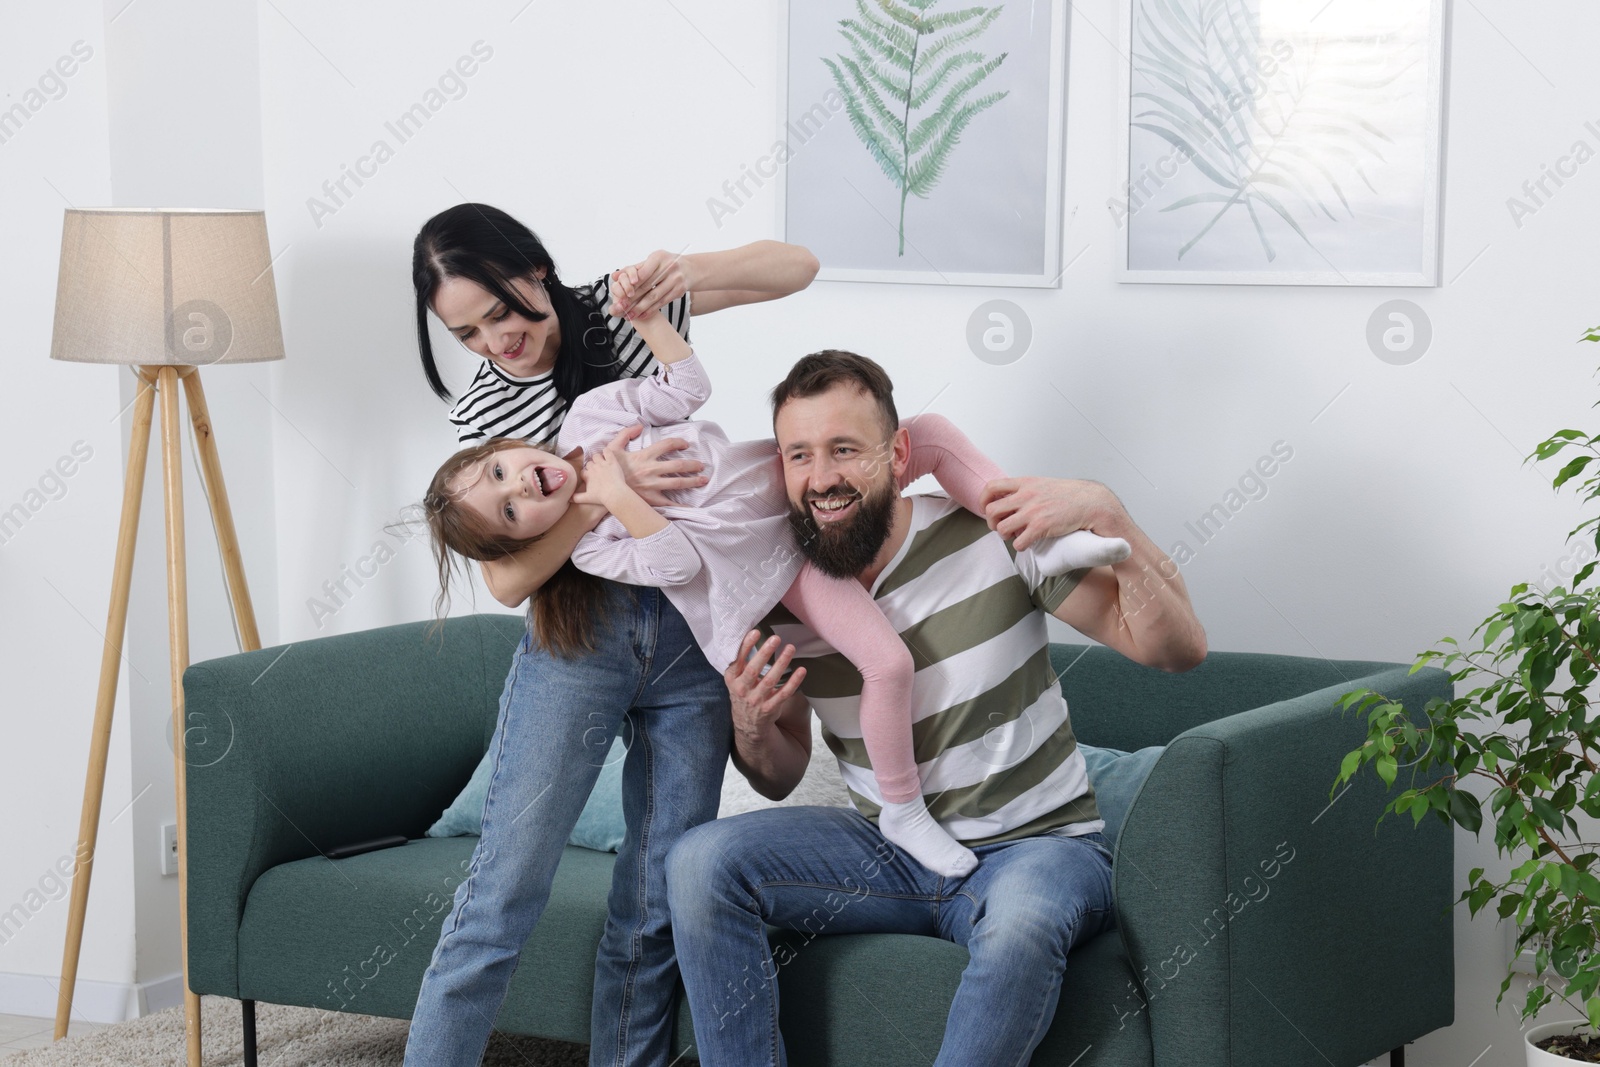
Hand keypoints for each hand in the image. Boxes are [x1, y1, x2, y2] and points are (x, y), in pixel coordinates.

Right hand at [572, 448, 631, 507]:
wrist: (614, 494)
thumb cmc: (601, 497)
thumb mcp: (586, 498)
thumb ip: (576, 498)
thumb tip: (568, 499)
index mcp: (587, 475)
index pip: (583, 471)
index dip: (586, 473)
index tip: (590, 476)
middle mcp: (593, 468)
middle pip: (589, 463)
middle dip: (592, 466)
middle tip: (597, 470)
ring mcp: (602, 464)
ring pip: (596, 456)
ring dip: (598, 458)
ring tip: (602, 462)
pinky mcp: (612, 461)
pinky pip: (607, 452)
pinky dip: (606, 451)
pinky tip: (607, 454)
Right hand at [604, 423, 707, 505]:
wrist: (604, 490)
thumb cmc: (609, 470)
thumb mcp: (612, 448)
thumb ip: (625, 434)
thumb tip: (639, 426)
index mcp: (644, 456)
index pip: (667, 445)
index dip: (679, 442)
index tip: (686, 445)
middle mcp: (651, 470)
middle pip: (678, 465)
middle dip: (692, 464)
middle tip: (702, 465)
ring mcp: (652, 485)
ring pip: (678, 482)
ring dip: (693, 481)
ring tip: (703, 480)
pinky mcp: (651, 499)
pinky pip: (669, 503)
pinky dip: (680, 506)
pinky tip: (691, 506)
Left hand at [611, 250, 693, 318]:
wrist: (690, 269)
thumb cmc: (665, 264)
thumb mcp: (651, 261)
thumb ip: (633, 269)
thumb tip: (614, 276)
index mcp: (659, 257)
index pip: (642, 273)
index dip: (631, 284)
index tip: (621, 294)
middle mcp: (669, 267)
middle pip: (647, 286)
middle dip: (632, 298)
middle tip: (621, 307)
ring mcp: (676, 279)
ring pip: (654, 296)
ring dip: (640, 308)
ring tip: (629, 315)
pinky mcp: (679, 290)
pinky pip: (662, 302)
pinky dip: (651, 310)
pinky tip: (642, 315)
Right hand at [725, 631, 806, 739]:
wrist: (747, 723)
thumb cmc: (743, 692)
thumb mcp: (735, 679)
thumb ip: (741, 662)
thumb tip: (751, 635)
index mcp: (733, 678)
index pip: (738, 660)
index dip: (746, 646)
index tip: (756, 632)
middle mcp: (742, 689)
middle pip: (753, 670)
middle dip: (764, 653)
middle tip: (776, 638)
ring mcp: (756, 700)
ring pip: (770, 680)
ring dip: (781, 663)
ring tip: (790, 648)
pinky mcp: (770, 708)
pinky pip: (784, 693)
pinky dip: (793, 682)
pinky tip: (801, 670)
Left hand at [980, 477, 1121, 550]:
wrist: (1090, 502)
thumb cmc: (1068, 495)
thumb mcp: (1042, 484)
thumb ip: (1025, 490)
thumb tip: (1008, 499)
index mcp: (1025, 483)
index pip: (991, 487)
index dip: (984, 500)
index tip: (988, 509)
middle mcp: (1026, 496)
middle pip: (992, 511)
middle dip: (992, 522)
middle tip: (1001, 527)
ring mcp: (1032, 512)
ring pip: (1001, 528)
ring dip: (1005, 535)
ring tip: (1014, 535)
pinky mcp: (1041, 527)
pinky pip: (1018, 542)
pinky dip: (1019, 546)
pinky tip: (1027, 543)